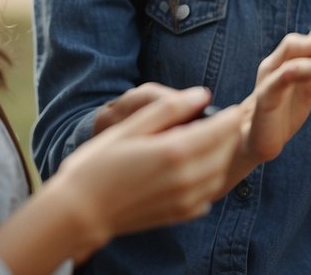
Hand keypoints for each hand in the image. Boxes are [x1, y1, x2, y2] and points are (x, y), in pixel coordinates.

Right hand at [48, 85, 242, 252]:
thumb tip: (201, 94)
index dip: (231, 116)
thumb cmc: (98, 164)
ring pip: (220, 172)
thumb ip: (170, 108)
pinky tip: (195, 168)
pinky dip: (210, 177)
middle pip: (226, 150)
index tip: (231, 107)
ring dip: (222, 155)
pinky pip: (209, 193)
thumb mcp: (131, 126)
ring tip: (211, 141)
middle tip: (224, 121)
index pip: (222, 130)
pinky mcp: (180, 215)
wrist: (79, 211)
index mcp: (175, 152)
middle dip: (229, 134)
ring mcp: (185, 200)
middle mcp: (186, 178)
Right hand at [238, 22, 310, 165]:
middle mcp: (273, 66)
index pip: (302, 40)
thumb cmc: (283, 112)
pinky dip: (298, 74)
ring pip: (291, 62)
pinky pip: (280, 82)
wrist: (257, 139)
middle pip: (293, 43)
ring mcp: (267, 81)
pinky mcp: (264, 99)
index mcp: (283, 62)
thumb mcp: (307, 90)